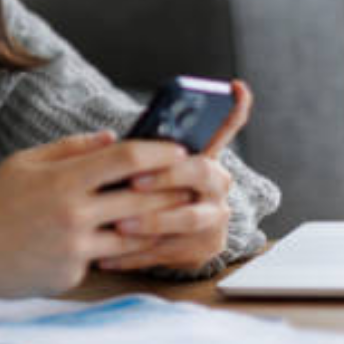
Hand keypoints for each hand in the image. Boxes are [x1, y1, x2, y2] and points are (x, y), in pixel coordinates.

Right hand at [0, 130, 190, 296]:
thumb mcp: (25, 162)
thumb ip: (70, 148)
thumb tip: (112, 137)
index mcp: (63, 179)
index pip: (126, 159)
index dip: (159, 151)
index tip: (180, 149)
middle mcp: (74, 213)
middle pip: (142, 199)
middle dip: (173, 189)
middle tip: (195, 183)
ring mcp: (74, 247)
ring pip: (133, 235)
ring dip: (158, 224)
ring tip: (177, 214)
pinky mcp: (71, 274)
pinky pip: (104, 257)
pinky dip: (118, 248)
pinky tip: (133, 240)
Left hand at [97, 79, 252, 271]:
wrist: (160, 239)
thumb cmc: (142, 190)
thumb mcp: (140, 167)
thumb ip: (134, 152)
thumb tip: (108, 140)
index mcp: (204, 155)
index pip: (226, 125)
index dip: (235, 107)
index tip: (235, 87)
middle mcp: (217, 183)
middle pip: (202, 172)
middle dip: (167, 176)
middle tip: (135, 181)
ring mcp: (215, 217)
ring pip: (189, 218)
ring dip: (151, 221)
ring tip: (119, 224)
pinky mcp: (205, 247)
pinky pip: (171, 251)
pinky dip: (136, 254)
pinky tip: (108, 256)